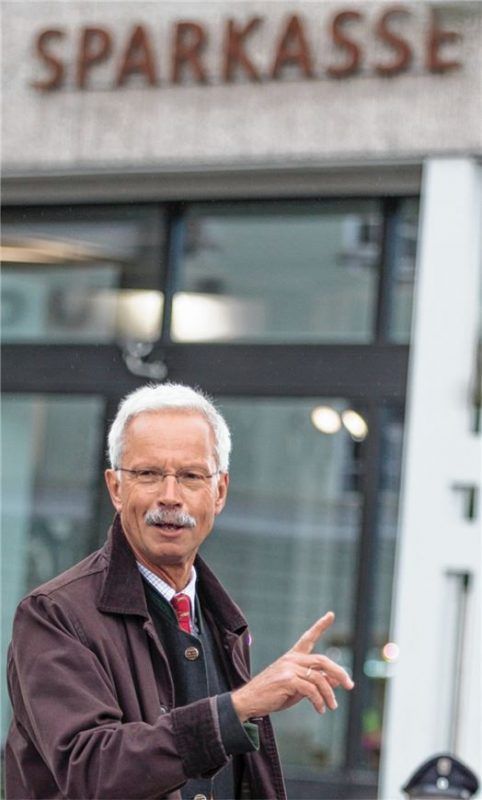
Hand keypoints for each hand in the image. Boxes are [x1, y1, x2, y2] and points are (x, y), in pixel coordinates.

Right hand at [231, 612, 353, 721]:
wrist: (249, 701)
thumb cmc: (273, 694)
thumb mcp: (297, 687)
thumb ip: (314, 682)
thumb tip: (336, 680)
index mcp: (292, 657)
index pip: (308, 637)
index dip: (320, 625)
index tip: (331, 614)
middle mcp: (292, 659)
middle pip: (323, 660)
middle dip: (339, 672)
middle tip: (350, 685)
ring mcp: (289, 668)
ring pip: (319, 678)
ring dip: (329, 694)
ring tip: (332, 706)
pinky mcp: (287, 680)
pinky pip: (311, 689)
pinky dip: (319, 701)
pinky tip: (320, 709)